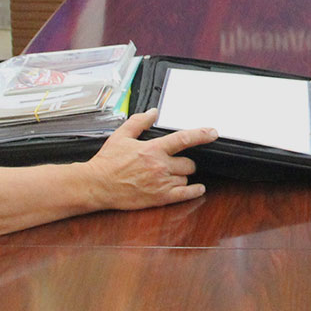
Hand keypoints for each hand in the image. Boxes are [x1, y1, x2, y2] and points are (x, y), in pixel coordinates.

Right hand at [86, 110, 218, 209]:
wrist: (97, 185)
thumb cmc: (108, 162)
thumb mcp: (121, 136)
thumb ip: (140, 122)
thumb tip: (154, 112)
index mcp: (153, 149)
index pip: (183, 139)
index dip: (201, 134)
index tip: (213, 132)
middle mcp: (160, 166)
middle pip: (188, 163)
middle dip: (185, 162)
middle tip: (175, 162)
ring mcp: (161, 183)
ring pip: (186, 178)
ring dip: (182, 176)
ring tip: (170, 175)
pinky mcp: (159, 198)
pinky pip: (185, 194)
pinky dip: (194, 191)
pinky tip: (197, 188)